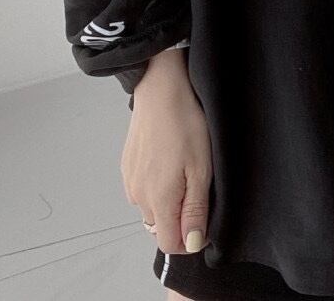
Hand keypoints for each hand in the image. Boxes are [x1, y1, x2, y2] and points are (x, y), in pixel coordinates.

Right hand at [120, 47, 212, 255]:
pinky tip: (169, 159)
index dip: (191, 237)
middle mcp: (139, 196)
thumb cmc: (184, 123)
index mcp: (158, 200)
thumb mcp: (201, 168)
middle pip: (161, 227)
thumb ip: (195, 210)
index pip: (170, 244)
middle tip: (197, 182)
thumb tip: (191, 244)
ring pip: (152, 208)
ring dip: (169, 199)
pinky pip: (143, 189)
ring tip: (183, 166)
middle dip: (181, 216)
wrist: (160, 90)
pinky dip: (157, 183)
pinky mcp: (127, 167)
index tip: (205, 215)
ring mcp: (130, 181)